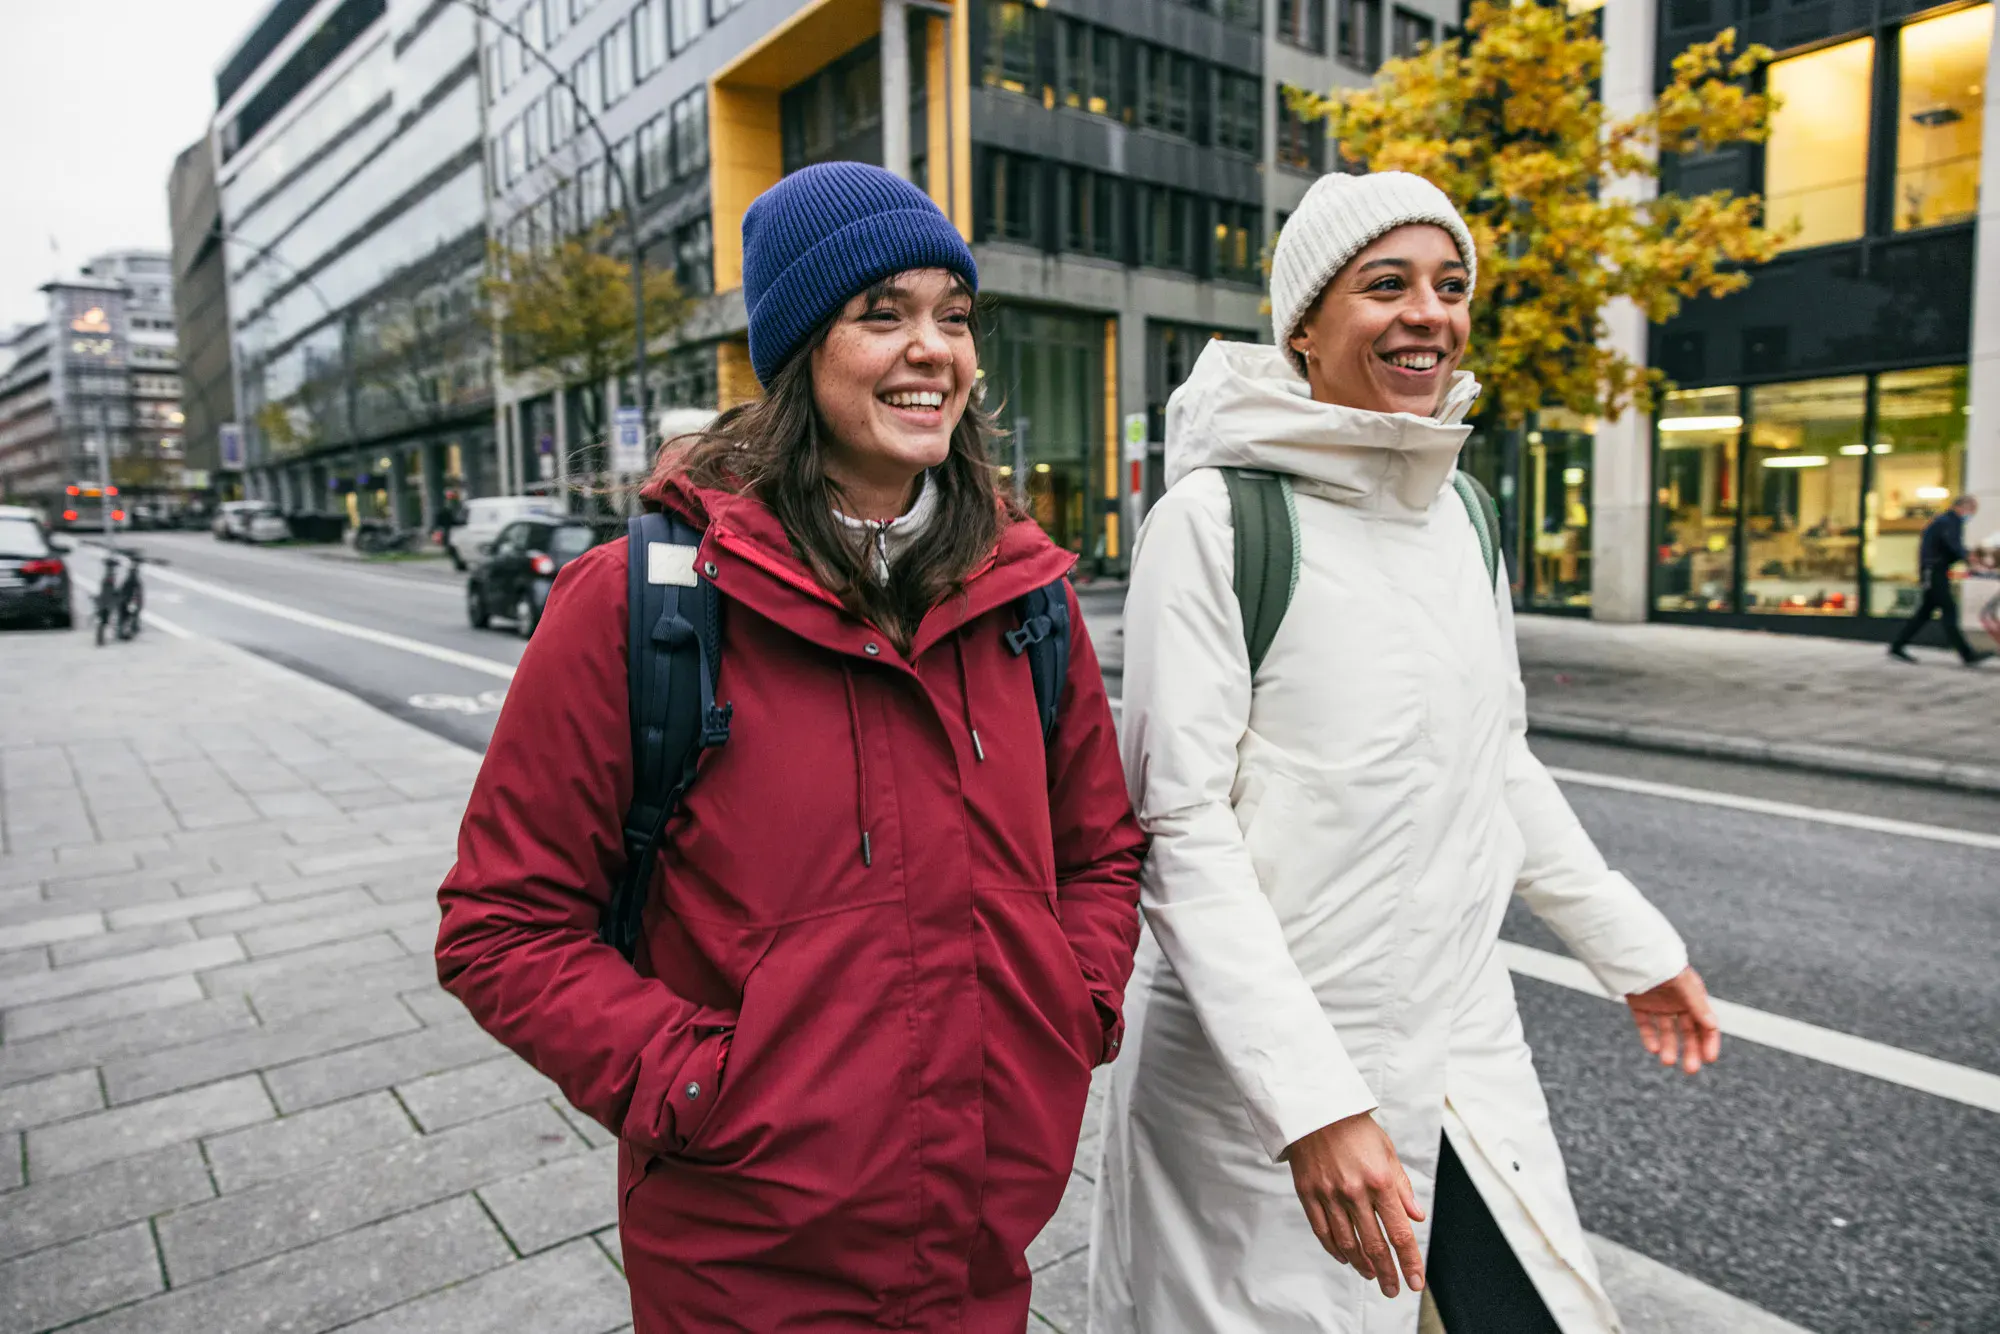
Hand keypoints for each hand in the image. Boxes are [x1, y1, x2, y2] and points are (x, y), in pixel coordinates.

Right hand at [1286, 1111, 1425, 1298]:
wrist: (1315, 1108)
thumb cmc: (1354, 1128)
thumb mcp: (1387, 1152)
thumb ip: (1402, 1187)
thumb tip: (1417, 1217)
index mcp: (1380, 1181)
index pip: (1399, 1233)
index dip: (1409, 1262)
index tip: (1415, 1282)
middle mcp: (1355, 1192)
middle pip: (1374, 1245)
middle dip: (1387, 1273)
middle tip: (1392, 1289)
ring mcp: (1329, 1194)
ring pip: (1347, 1243)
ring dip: (1362, 1264)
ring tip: (1371, 1275)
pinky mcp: (1308, 1193)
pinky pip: (1322, 1231)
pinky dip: (1334, 1249)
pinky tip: (1345, 1257)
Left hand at [1626, 966, 1721, 1073]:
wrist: (1635, 952)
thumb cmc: (1664, 965)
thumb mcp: (1684, 985)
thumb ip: (1697, 1005)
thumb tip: (1713, 1026)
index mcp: (1694, 998)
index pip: (1706, 1025)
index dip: (1709, 1042)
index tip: (1709, 1059)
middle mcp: (1679, 1003)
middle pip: (1688, 1033)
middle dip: (1690, 1051)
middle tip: (1690, 1070)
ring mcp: (1660, 1005)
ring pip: (1668, 1032)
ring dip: (1669, 1047)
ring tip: (1666, 1061)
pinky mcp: (1641, 1005)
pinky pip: (1647, 1025)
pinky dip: (1649, 1037)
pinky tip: (1652, 1048)